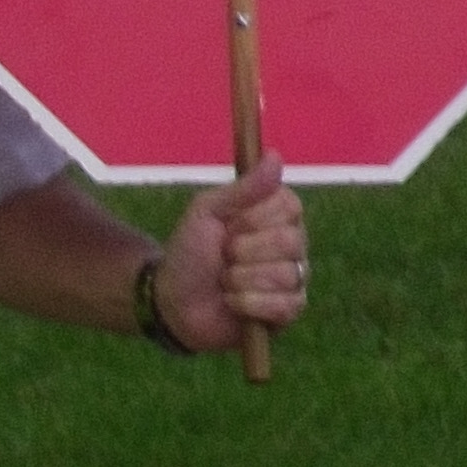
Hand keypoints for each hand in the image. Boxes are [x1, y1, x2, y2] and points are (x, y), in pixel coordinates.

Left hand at [148, 155, 308, 354]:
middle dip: (243, 252)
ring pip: (286, 275)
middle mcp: (293, 245)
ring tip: (224, 282)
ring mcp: (294, 279)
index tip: (230, 225)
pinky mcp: (287, 312)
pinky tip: (232, 303)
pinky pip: (285, 305)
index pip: (290, 206)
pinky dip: (248, 304)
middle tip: (223, 256)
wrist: (172, 301)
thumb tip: (275, 155)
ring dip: (240, 280)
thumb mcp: (206, 212)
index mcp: (276, 216)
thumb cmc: (189, 252)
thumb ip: (243, 187)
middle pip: (290, 242)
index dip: (255, 219)